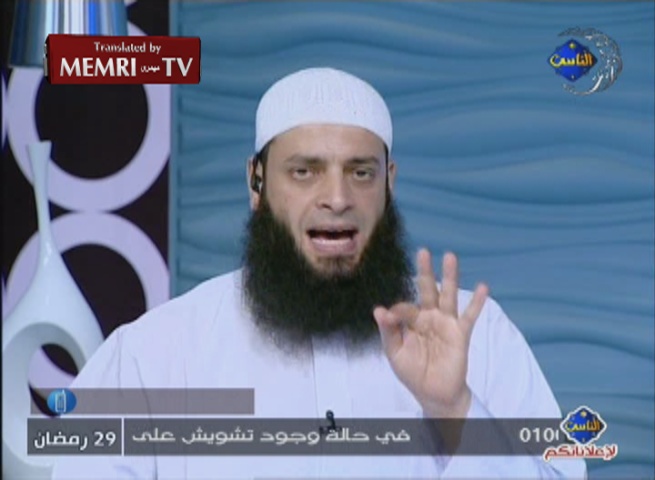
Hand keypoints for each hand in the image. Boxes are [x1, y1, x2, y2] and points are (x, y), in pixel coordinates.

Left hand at [373, 249, 487, 417]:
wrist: (433, 393)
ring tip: (450, 256)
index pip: (404, 307)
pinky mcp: (460, 333)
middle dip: (425, 271)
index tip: (389, 317)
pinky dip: (476, 302)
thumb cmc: (412, 372)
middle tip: (422, 251)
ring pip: (448, 295)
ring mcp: (446, 323)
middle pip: (427, 289)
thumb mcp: (394, 353)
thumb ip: (388, 331)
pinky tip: (483, 287)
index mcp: (411, 321)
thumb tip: (379, 310)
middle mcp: (429, 317)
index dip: (398, 311)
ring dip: (450, 276)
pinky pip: (469, 316)